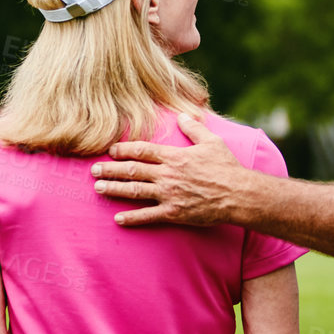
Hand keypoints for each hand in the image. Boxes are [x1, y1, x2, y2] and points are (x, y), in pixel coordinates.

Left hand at [90, 112, 249, 226]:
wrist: (239, 195)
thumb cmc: (227, 167)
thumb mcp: (212, 141)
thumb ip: (194, 128)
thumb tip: (182, 115)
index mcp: (174, 156)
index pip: (142, 150)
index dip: (123, 149)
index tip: (110, 150)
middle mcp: (167, 174)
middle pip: (132, 170)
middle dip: (110, 170)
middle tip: (93, 171)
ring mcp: (169, 194)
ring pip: (134, 191)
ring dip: (114, 189)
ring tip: (98, 189)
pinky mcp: (174, 213)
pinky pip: (148, 216)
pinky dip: (132, 218)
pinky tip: (118, 219)